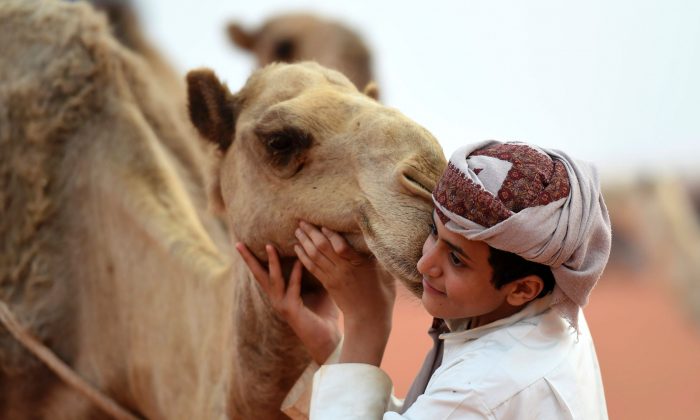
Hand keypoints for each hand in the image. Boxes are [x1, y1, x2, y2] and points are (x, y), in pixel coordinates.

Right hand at [235, 242, 339, 364]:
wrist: (329, 340)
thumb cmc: (324, 315)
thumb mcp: (319, 288)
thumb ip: (315, 271)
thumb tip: (319, 250)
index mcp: (281, 294)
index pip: (265, 273)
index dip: (256, 259)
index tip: (246, 243)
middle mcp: (277, 299)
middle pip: (259, 275)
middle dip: (249, 259)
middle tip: (238, 243)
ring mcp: (282, 305)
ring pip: (273, 279)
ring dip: (271, 262)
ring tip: (269, 245)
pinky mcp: (291, 310)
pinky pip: (293, 287)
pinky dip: (296, 274)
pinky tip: (300, 261)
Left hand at [294, 221, 395, 365]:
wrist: (369, 319)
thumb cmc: (382, 294)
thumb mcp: (385, 273)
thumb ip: (378, 257)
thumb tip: (378, 238)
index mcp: (359, 265)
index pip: (341, 246)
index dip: (330, 234)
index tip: (322, 223)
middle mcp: (343, 270)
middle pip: (323, 248)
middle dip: (311, 233)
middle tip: (302, 220)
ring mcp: (334, 277)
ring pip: (314, 256)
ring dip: (304, 242)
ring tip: (297, 230)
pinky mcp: (328, 284)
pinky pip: (312, 268)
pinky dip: (303, 256)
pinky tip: (297, 248)